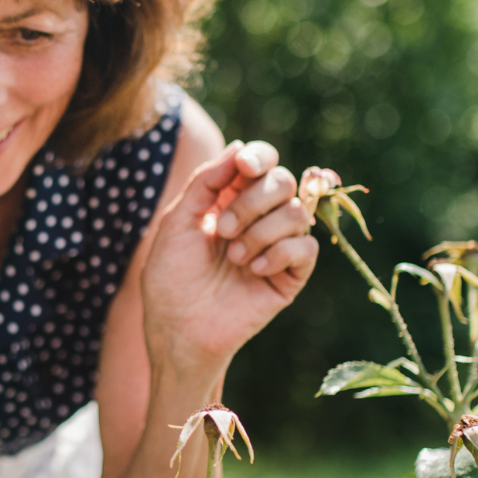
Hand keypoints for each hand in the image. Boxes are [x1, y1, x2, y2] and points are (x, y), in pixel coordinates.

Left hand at [140, 140, 319, 372]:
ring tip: (233, 257)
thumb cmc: (170, 279)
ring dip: (261, 231)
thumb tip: (238, 148)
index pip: (262, 163)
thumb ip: (205, 183)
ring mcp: (278, 246)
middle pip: (283, 181)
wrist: (178, 330)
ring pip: (298, 212)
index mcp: (232, 200)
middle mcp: (259, 219)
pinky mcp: (291, 276)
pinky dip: (279, 253)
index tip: (243, 167)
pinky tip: (253, 270)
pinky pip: (307, 248)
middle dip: (253, 201)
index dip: (259, 158)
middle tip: (223, 231)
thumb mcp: (177, 223)